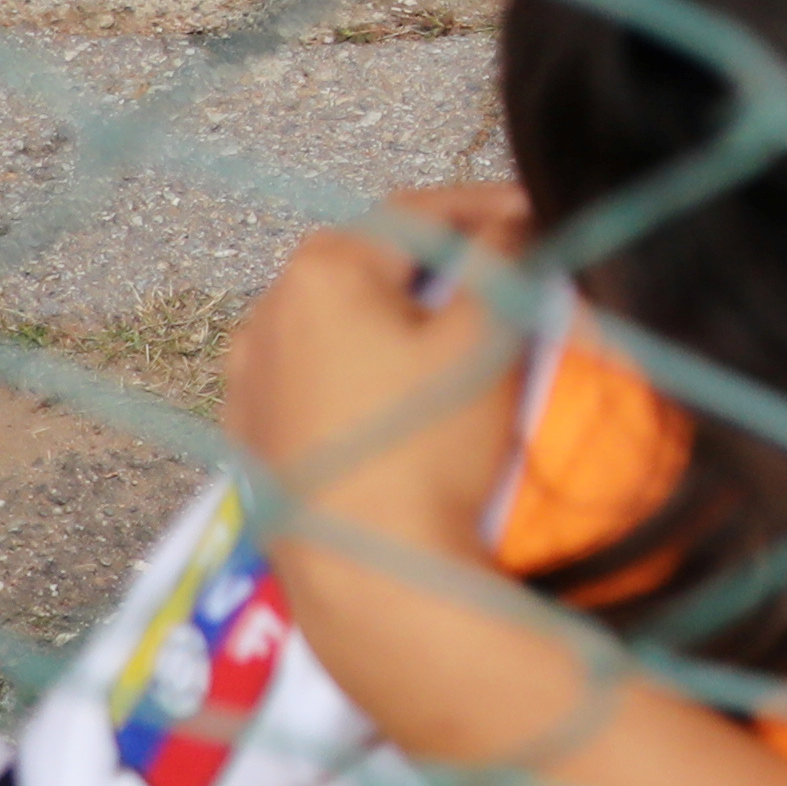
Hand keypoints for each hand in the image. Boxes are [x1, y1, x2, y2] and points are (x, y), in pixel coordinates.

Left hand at [224, 184, 540, 547]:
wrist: (370, 577)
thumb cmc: (428, 452)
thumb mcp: (486, 338)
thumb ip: (500, 259)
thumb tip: (509, 226)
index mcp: (322, 272)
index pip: (419, 212)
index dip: (487, 208)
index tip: (536, 219)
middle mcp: (269, 312)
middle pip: (372, 262)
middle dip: (439, 263)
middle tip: (503, 276)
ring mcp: (250, 378)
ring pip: (337, 319)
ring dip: (394, 315)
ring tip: (453, 338)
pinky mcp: (251, 436)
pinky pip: (311, 375)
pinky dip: (355, 367)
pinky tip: (394, 393)